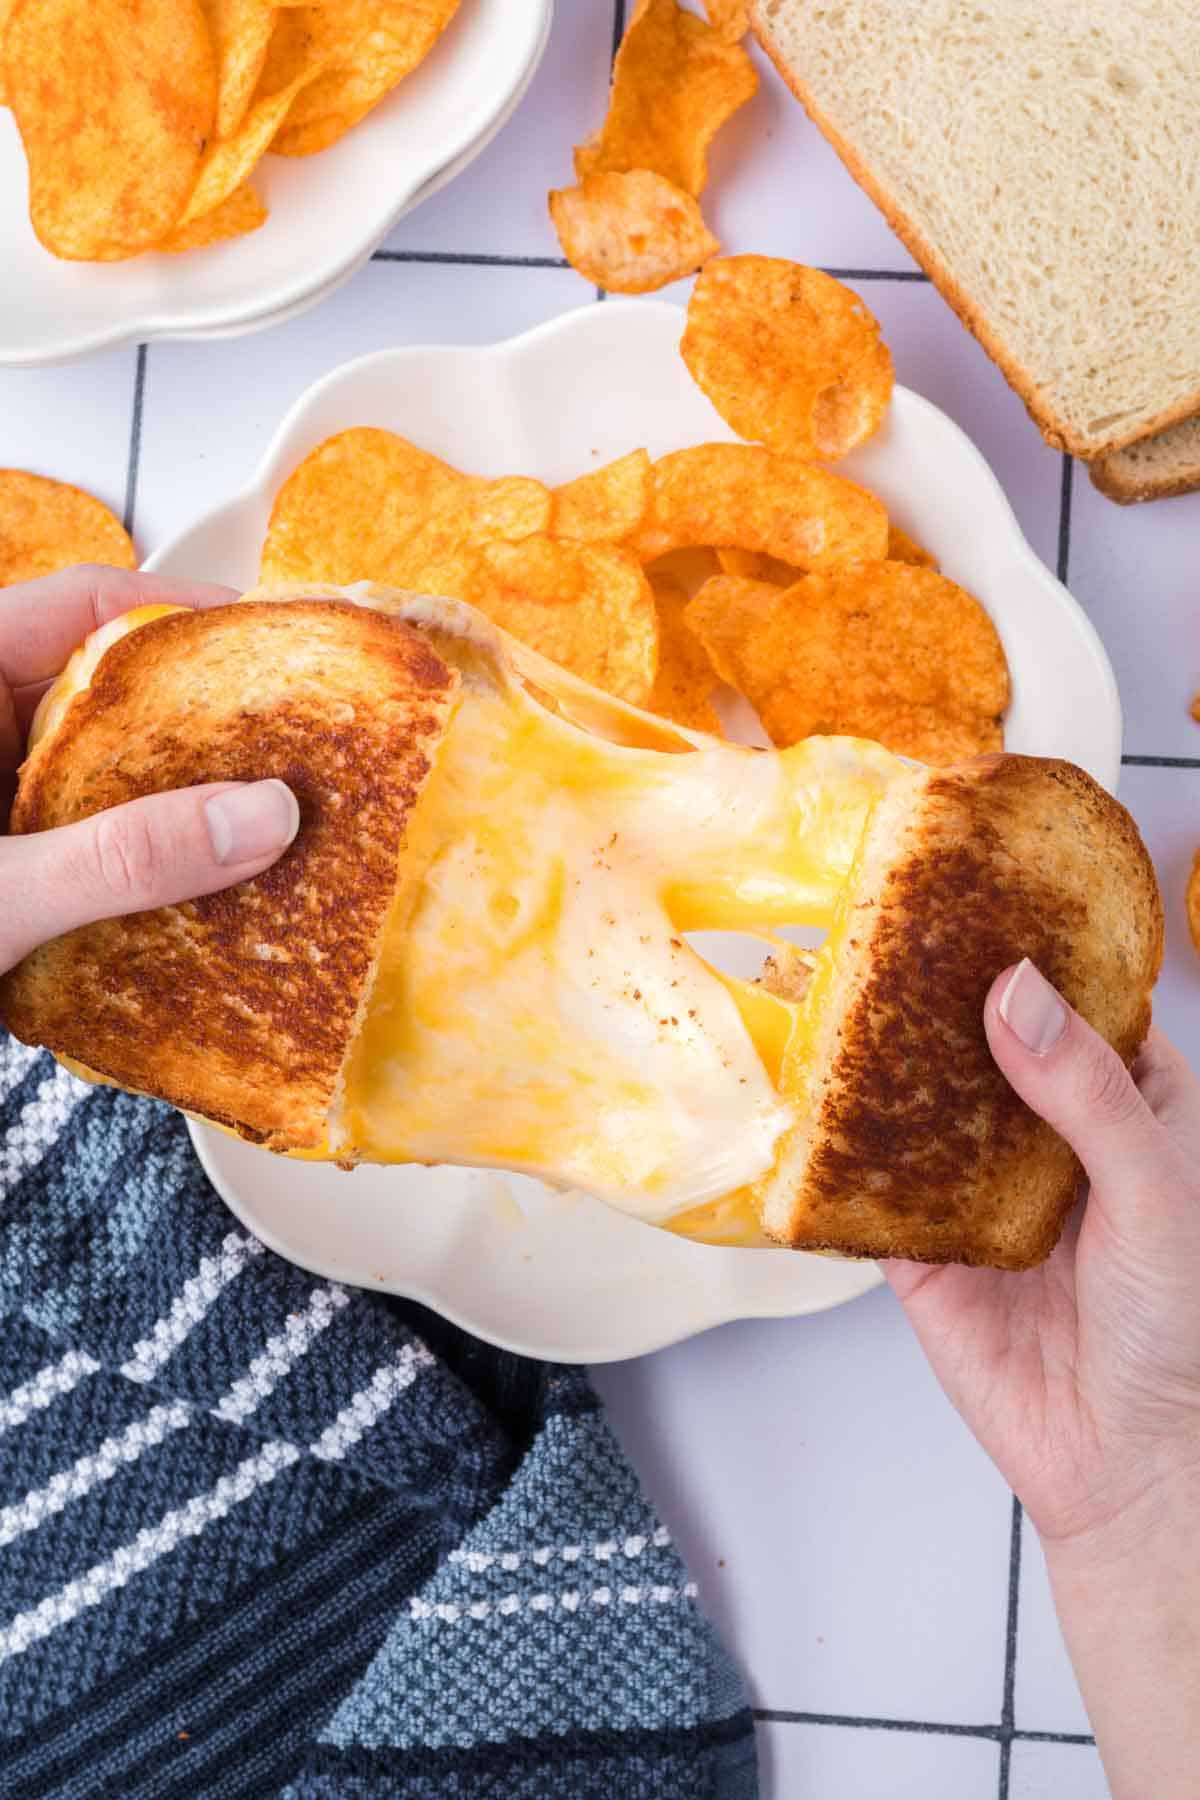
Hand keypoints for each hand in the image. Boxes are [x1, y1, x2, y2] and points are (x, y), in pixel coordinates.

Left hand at [0, 565, 299, 975]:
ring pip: (108, 775)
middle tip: (303, 749)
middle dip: (206, 721)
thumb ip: (122, 858)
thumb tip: (263, 818)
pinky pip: (94, 844)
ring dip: (183, 804)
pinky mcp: (9, 869)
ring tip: (277, 825)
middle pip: (112, 692)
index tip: (281, 641)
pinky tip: (209, 895)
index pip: (85, 606)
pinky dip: (147, 865)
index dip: (188, 612)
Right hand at [889, 958, 1199, 1797]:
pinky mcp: (919, 1246)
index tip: (975, 889)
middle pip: (979, 1040)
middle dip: (931, 990)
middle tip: (875, 924)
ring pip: (917, 1102)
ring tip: (822, 981)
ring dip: (875, 1053)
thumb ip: (1085, 1094)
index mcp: (1125, 1103)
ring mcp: (977, 1186)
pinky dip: (836, 1144)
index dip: (1029, 945)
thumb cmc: (1177, 1330)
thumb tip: (1013, 993)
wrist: (1125, 1468)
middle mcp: (1046, 1132)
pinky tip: (801, 1091)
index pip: (1072, 1001)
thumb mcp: (1156, 1192)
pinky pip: (870, 1184)